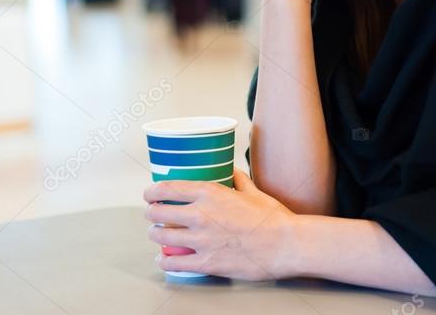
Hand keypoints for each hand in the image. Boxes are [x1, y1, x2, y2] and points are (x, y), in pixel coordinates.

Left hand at [144, 169, 298, 280]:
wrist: (286, 244)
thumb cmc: (273, 218)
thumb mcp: (254, 192)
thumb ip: (239, 181)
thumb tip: (233, 172)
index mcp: (210, 193)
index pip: (168, 188)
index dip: (153, 191)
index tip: (150, 193)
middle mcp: (200, 214)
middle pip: (159, 212)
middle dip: (151, 213)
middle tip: (152, 214)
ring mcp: (201, 240)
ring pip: (161, 236)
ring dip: (155, 235)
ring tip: (156, 234)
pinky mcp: (206, 263)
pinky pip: (173, 263)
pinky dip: (164, 262)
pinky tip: (164, 260)